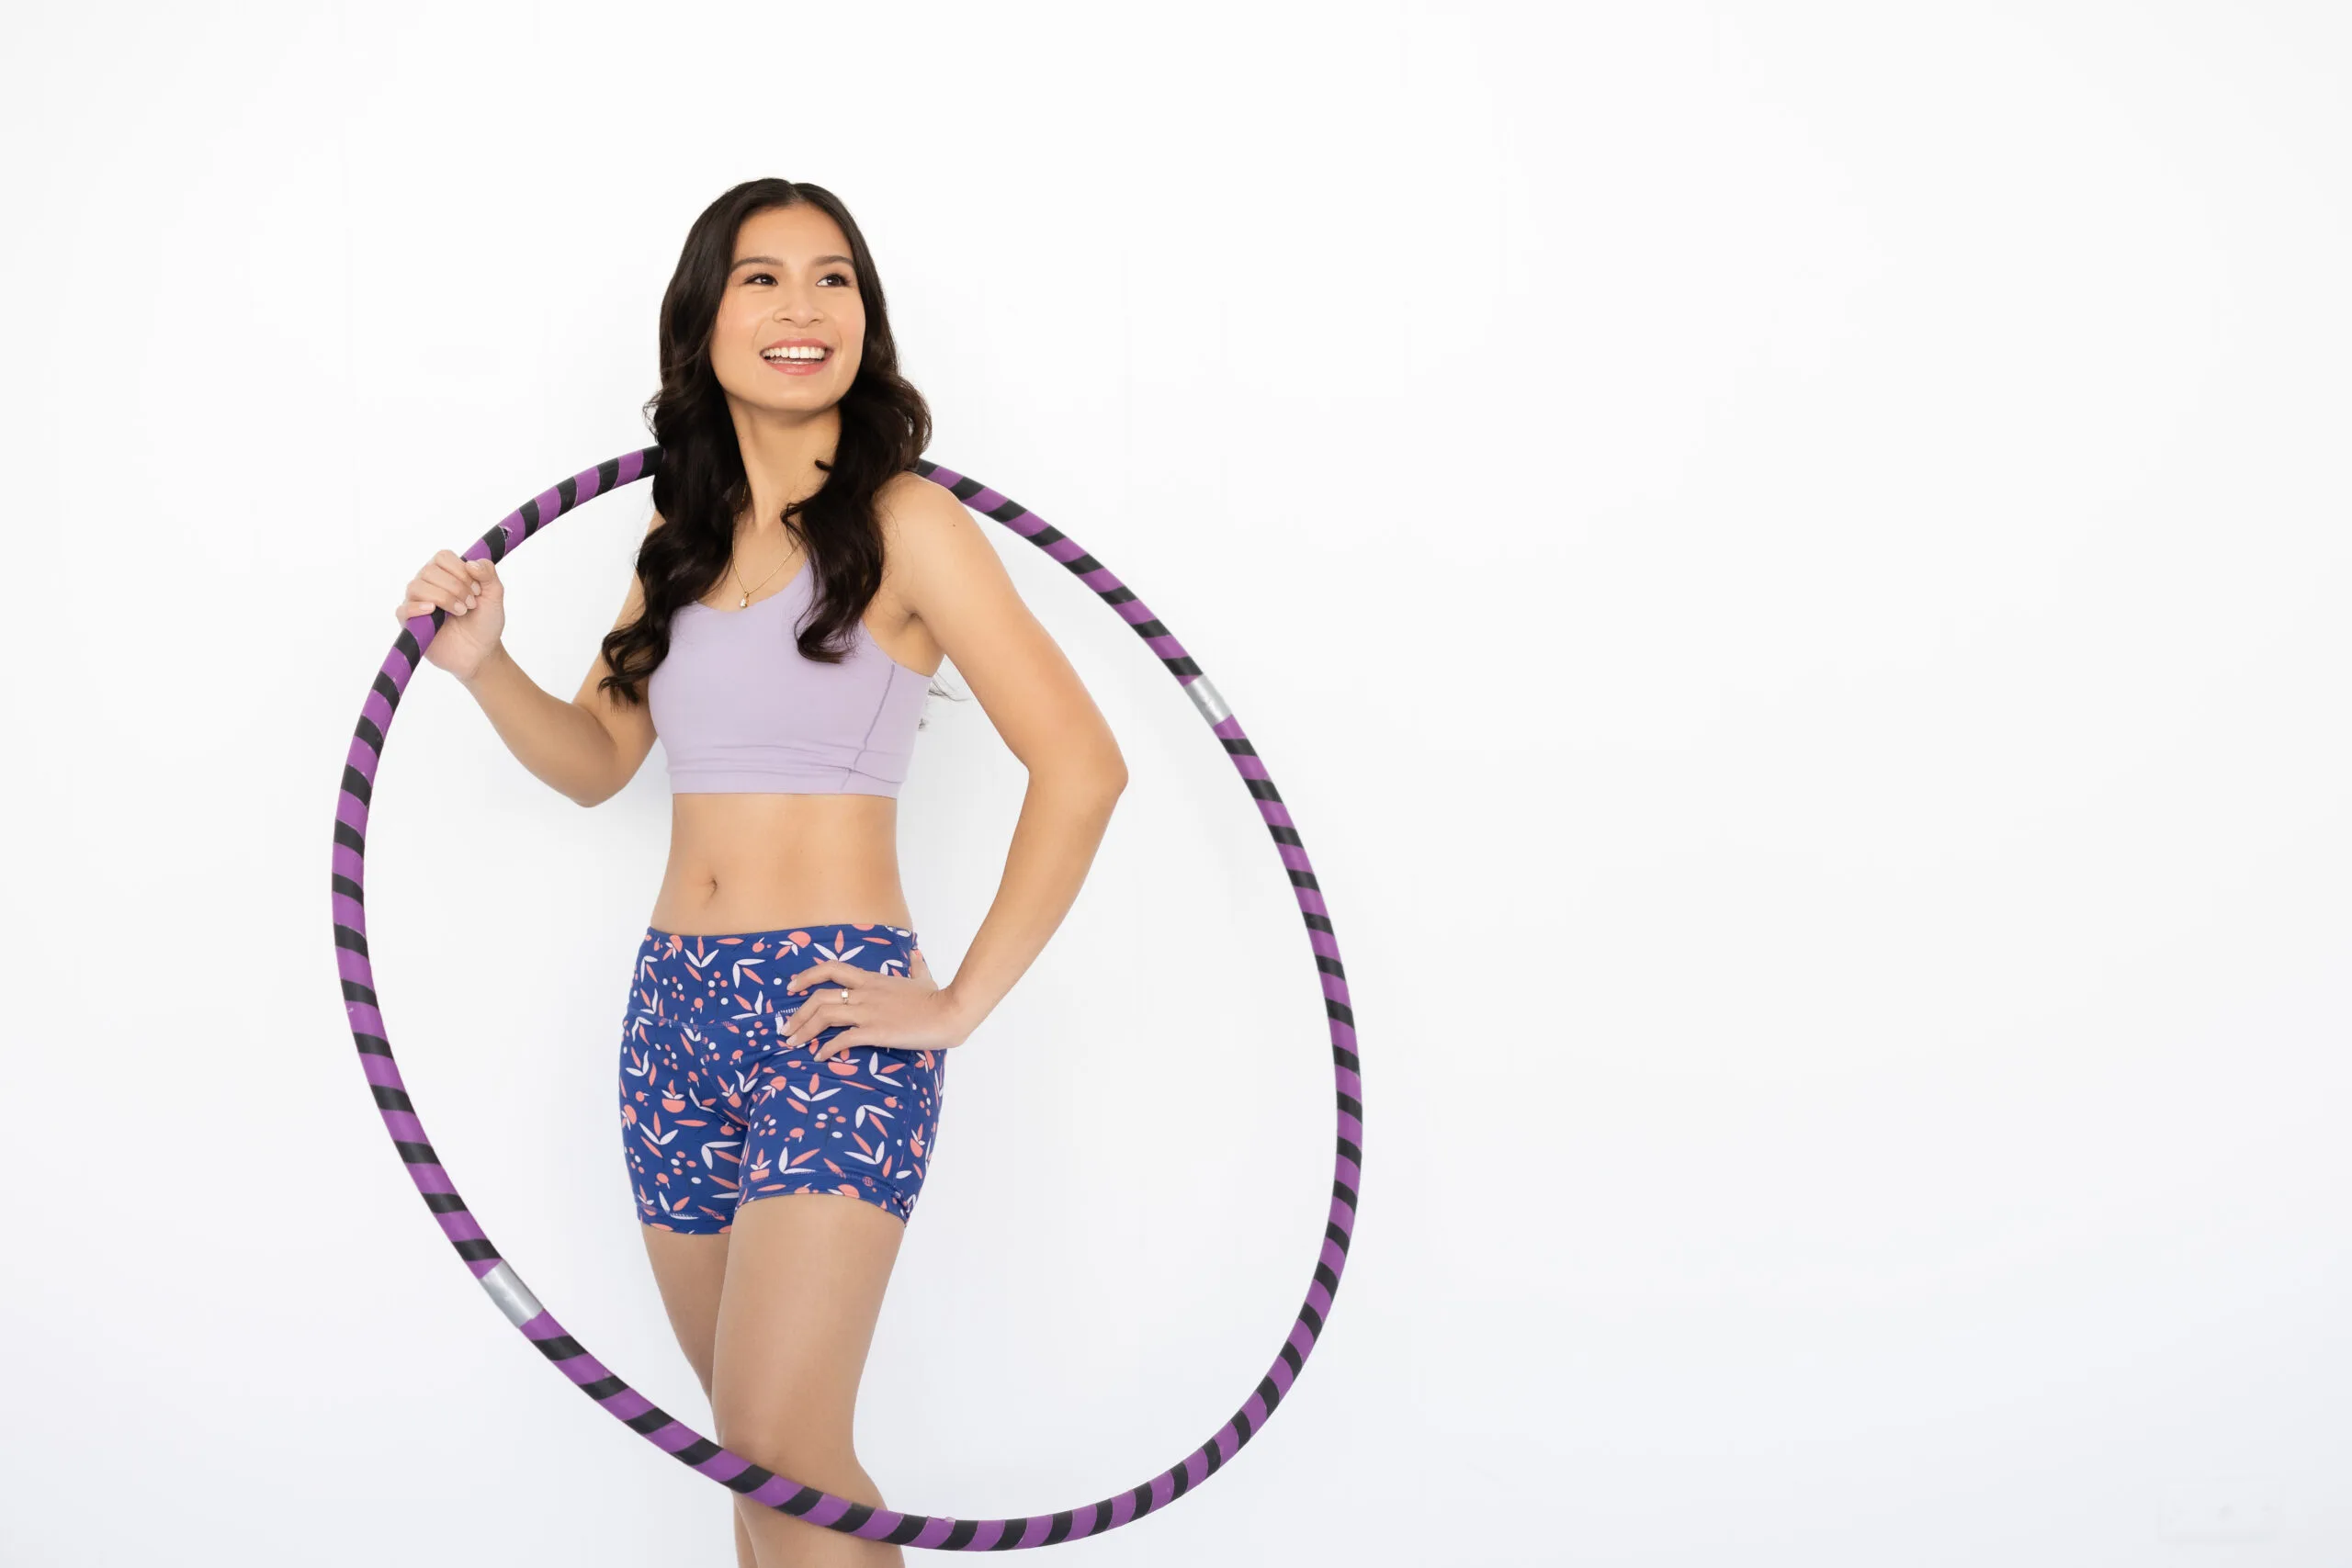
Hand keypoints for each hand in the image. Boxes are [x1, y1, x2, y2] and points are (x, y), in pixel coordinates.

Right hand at [393, 549, 505, 681]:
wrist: (481, 652)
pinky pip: (403, 610)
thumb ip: (488, 574)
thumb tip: (471, 563)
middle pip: (429, 570)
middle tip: (471, 604)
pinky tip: (433, 611)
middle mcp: (428, 584)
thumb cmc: (485, 622)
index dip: (460, 570)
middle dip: (455, 586)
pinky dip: (417, 608)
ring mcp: (417, 603)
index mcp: (446, 574)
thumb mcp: (494, 595)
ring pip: (416, 587)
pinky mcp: (410, 623)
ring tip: (461, 611)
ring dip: (443, 597)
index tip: (477, 589)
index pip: (443, 557)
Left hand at [780, 948, 968, 1058]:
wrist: (949, 1012)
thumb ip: (915, 965)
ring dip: (804, 1031)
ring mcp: (868, 1012)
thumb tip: (915, 954)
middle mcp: (864, 994)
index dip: (806, 976)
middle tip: (785, 1029)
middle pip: (819, 997)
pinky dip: (827, 1049)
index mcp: (872, 979)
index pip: (831, 969)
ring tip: (793, 1044)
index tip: (791, 987)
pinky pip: (842, 1039)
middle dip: (796, 1014)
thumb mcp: (923, 977)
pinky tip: (820, 1057)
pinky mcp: (875, 1032)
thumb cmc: (938, 997)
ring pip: (824, 1016)